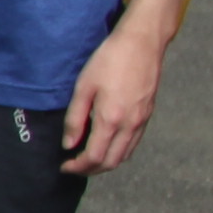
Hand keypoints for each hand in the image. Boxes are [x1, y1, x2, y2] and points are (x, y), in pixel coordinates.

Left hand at [65, 20, 168, 172]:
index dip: (78, 167)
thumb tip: (68, 144)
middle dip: (91, 170)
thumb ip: (75, 119)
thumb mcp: (84, 87)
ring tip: (88, 158)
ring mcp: (142, 120)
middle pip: (111, 162)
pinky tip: (108, 144)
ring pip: (125, 155)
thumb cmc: (109, 60)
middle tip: (75, 166)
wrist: (142, 42)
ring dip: (106, 163)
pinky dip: (119, 151)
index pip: (94, 158)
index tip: (65, 166)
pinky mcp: (148, 114)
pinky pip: (134, 143)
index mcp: (111, 119)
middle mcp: (130, 125)